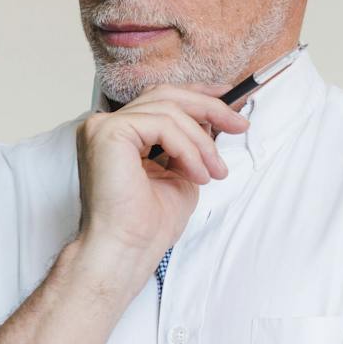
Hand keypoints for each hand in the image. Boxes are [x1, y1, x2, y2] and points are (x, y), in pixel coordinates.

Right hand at [75, 83, 250, 254]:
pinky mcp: (108, 133)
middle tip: (240, 125)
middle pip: (165, 95)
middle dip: (209, 107)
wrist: (127, 249)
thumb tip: (214, 116)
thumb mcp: (181, 171)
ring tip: (214, 171)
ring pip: (168, 110)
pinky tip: (196, 174)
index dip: (198, 95)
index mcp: (119, 134)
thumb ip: (190, 142)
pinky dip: (187, 148)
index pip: (160, 98)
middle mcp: (106, 126)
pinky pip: (162, 125)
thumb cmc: (147, 223)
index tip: (231, 100)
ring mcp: (102, 127)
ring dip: (202, 141)